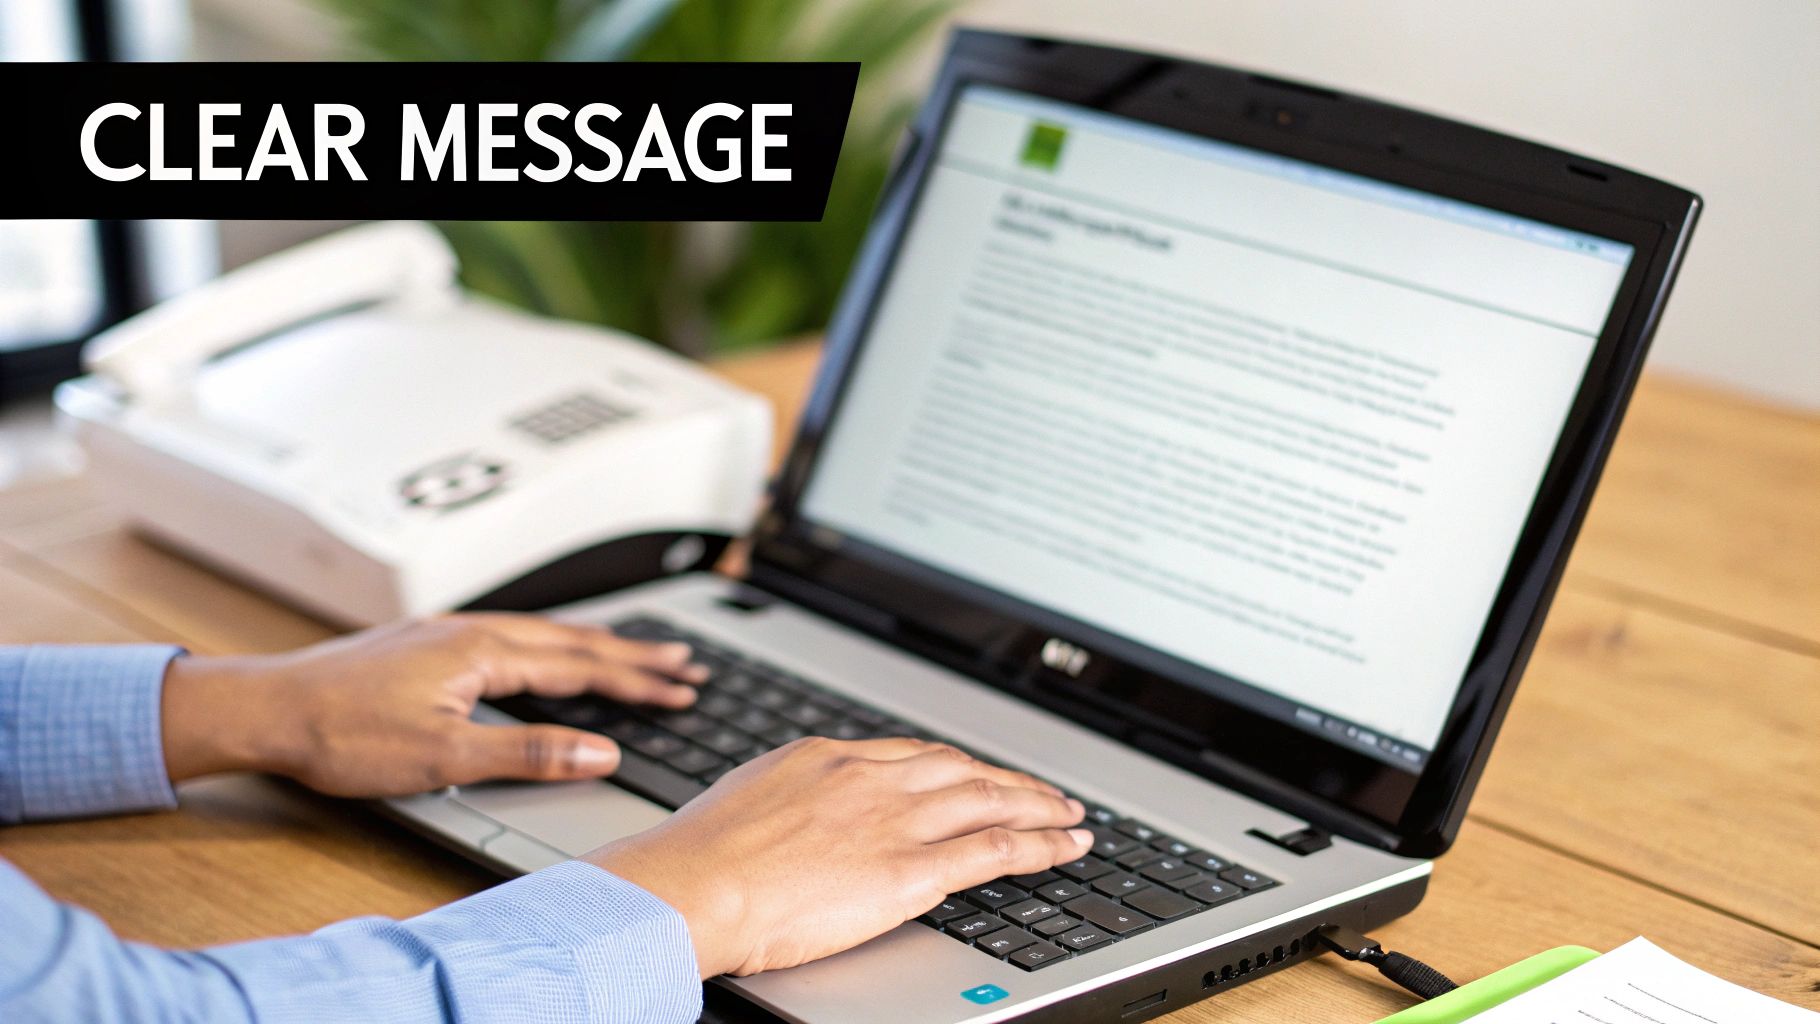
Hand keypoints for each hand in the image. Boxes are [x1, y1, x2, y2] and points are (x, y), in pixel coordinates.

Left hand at [159, 613, 707, 796]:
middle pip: (573, 639)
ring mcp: (448, 632)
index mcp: (483, 650)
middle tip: (685, 663)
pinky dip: (554, 644)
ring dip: (597, 645)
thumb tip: (598, 752)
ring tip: (636, 653)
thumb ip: (527, 752)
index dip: (637, 681)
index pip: (582, 665)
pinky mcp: (428, 642)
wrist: (266, 709)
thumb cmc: (340, 732)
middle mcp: (471, 630)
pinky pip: (514, 635)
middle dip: (633, 653)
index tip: (682, 690)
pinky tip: (551, 652)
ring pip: (543, 634)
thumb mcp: (442, 756)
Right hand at [587, 737, 1091, 977]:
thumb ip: (790, 800)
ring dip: (1040, 807)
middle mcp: (872, 779)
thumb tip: (798, 813)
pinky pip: (996, 850)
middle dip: (1010, 781)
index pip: (913, 756)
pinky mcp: (913, 869)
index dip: (956, 767)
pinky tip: (1066, 847)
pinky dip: (1041, 845)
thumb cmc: (701, 855)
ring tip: (1071, 816)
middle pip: (962, 770)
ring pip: (991, 801)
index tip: (976, 774)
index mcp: (829, 758)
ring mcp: (896, 821)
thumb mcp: (748, 800)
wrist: (695, 884)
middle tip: (1045, 792)